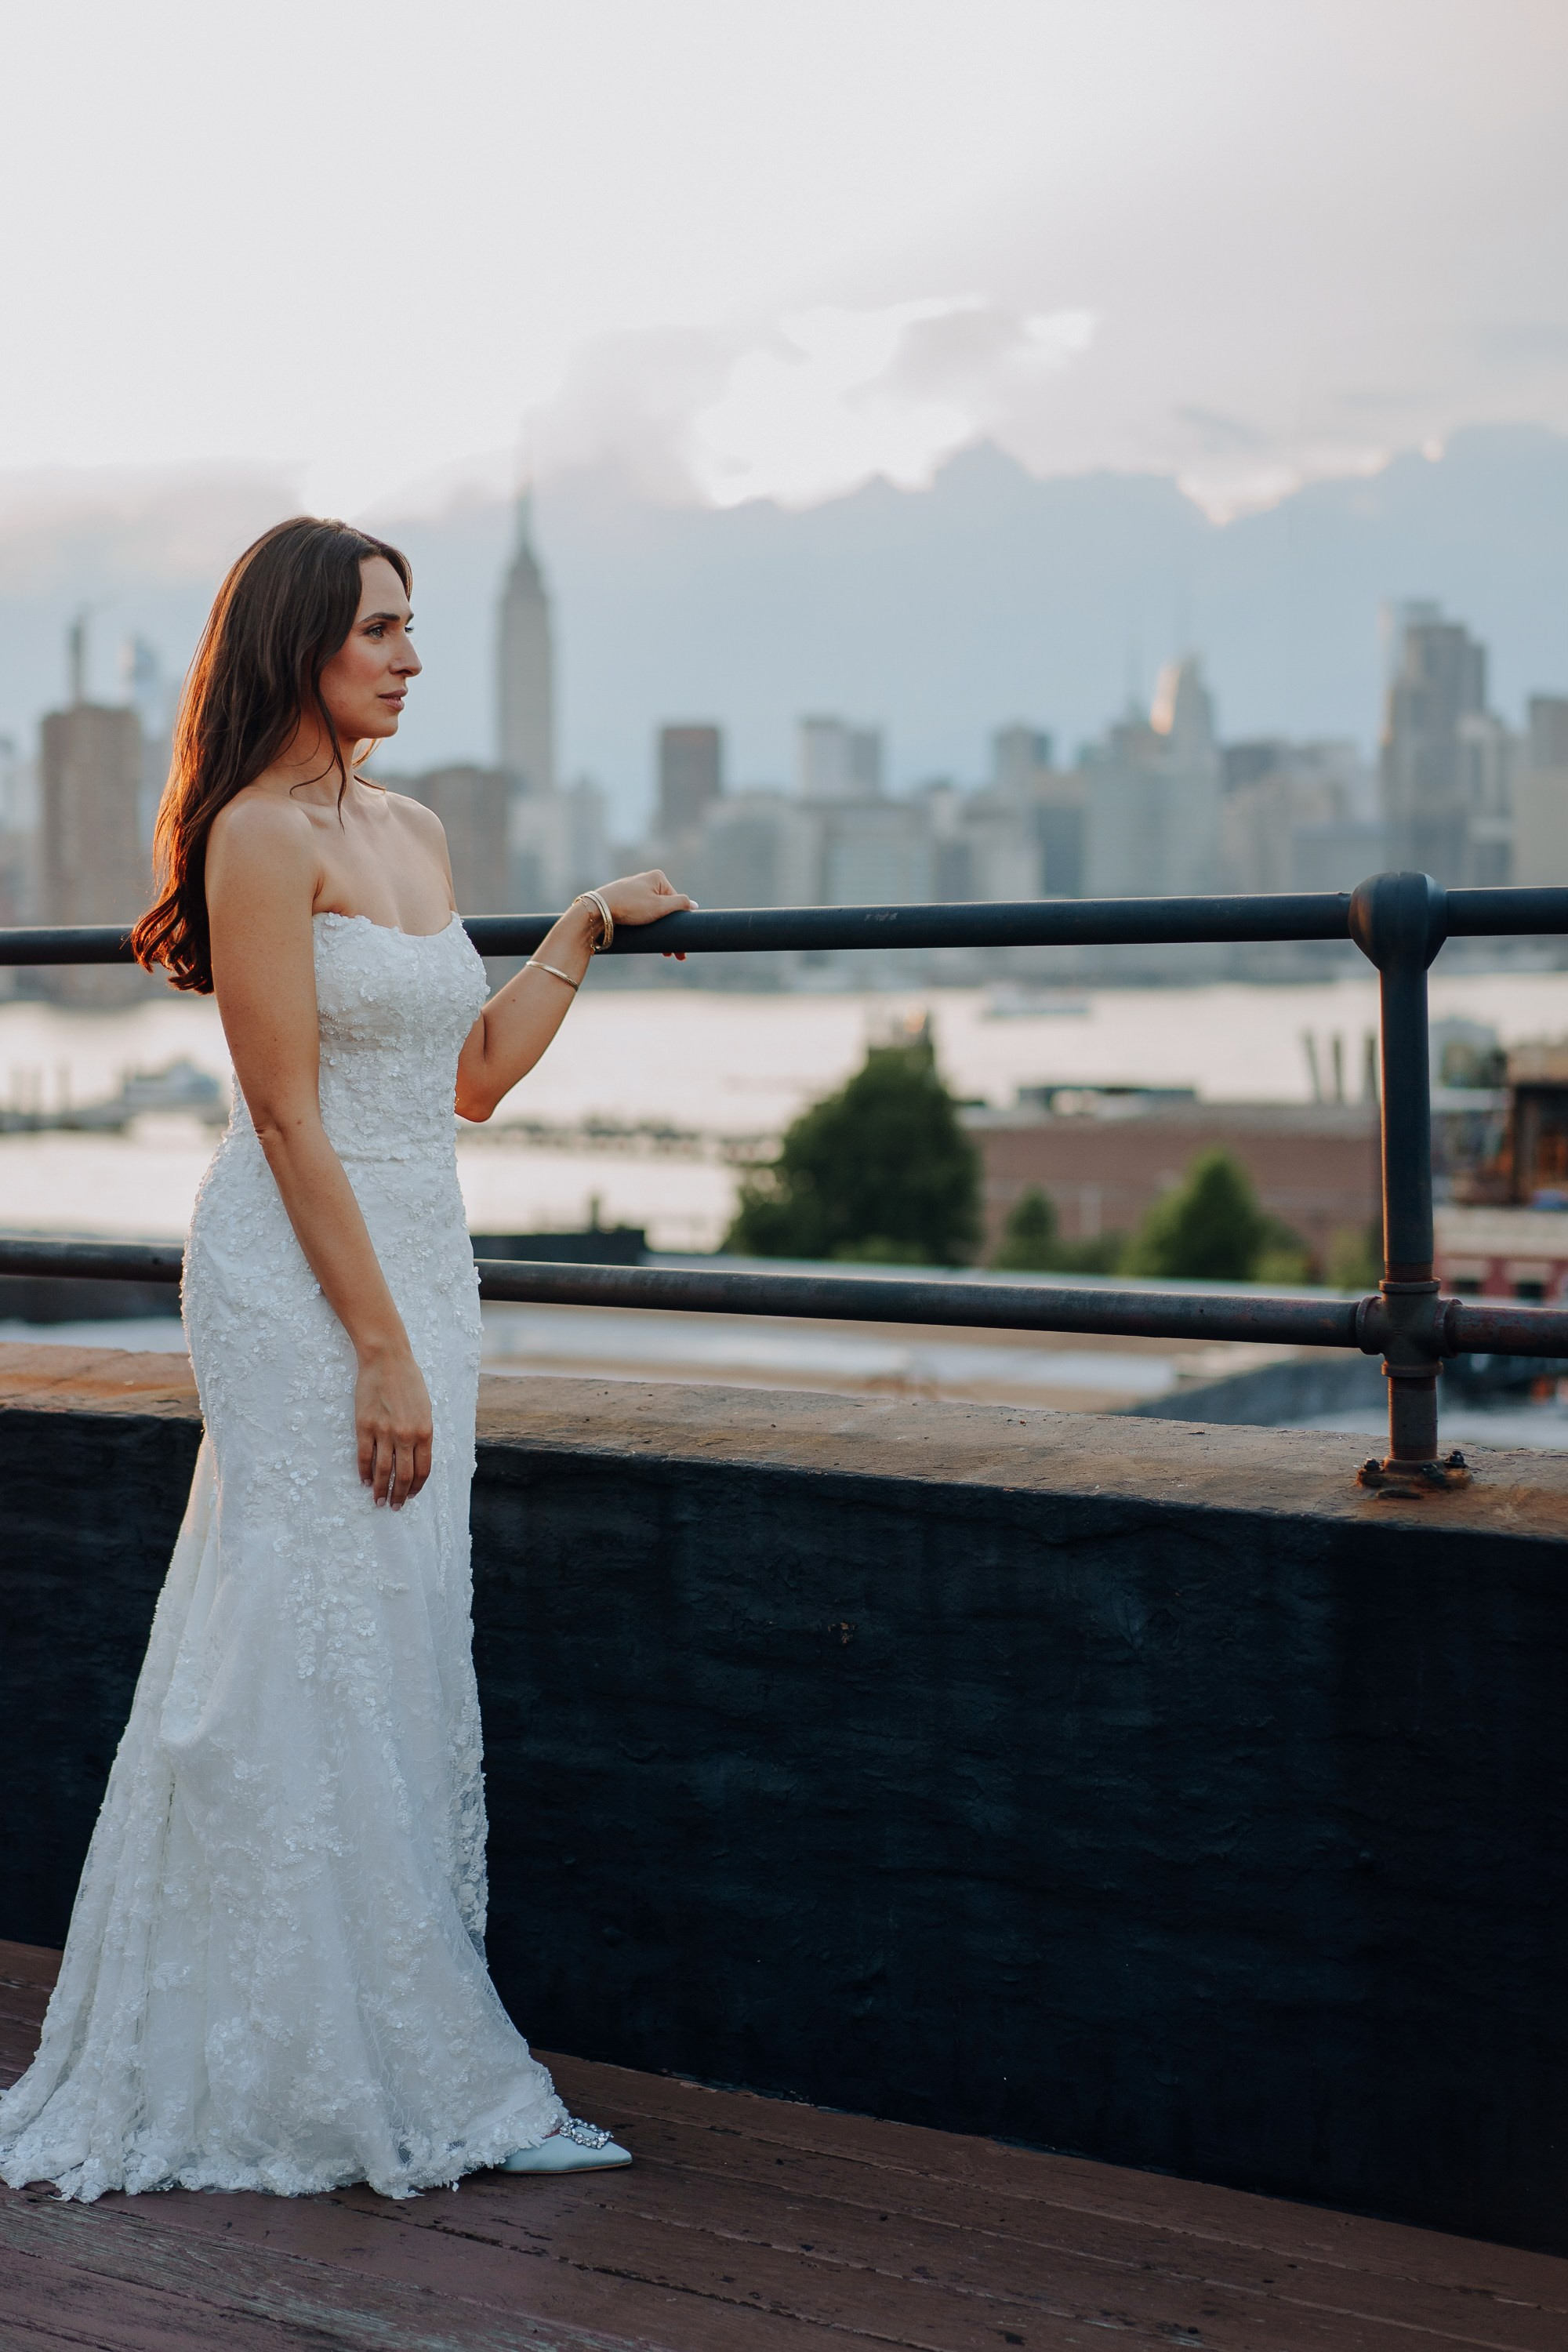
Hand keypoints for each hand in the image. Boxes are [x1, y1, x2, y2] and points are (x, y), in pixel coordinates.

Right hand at [355, 1344, 432, 1509]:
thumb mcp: (425, 1408)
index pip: (422, 1469)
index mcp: (425, 1431)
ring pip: (383, 1470)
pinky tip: (364, 1481)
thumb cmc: (409, 1381)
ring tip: (379, 1501)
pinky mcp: (364, 1426)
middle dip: (399, 1495)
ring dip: (381, 1489)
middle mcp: (406, 1435)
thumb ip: (422, 1433)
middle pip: (403, 1475)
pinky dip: (364, 1472)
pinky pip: (364, 1456)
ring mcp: (384, 1432)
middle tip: (395, 1507)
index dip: (416, 1486)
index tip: (411, 1496)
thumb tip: (416, 1457)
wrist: (387, 1360)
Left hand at [598, 869, 696, 959]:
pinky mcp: (624, 899)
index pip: (677, 902)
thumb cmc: (629, 906)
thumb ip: (680, 904)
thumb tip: (694, 906)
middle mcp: (646, 881)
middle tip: (674, 954)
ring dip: (660, 932)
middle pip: (665, 910)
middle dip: (670, 932)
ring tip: (662, 951)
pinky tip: (648, 939)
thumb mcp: (660, 907)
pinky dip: (647, 926)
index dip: (680, 925)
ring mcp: (634, 890)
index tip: (681, 947)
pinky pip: (641, 914)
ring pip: (653, 914)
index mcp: (658, 878)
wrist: (598, 910)